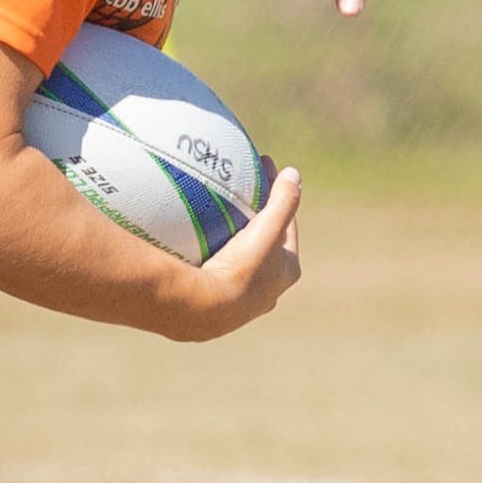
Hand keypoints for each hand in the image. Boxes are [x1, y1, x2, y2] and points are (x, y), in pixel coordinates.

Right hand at [155, 167, 305, 341]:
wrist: (204, 311)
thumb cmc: (241, 269)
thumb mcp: (267, 230)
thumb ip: (283, 202)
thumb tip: (293, 173)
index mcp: (287, 271)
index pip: (287, 227)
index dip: (278, 197)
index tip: (264, 171)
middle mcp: (268, 290)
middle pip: (265, 246)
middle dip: (257, 221)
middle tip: (240, 194)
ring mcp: (241, 301)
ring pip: (240, 263)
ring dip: (231, 241)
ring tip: (214, 217)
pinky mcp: (214, 306)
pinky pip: (214, 272)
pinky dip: (208, 254)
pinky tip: (187, 240)